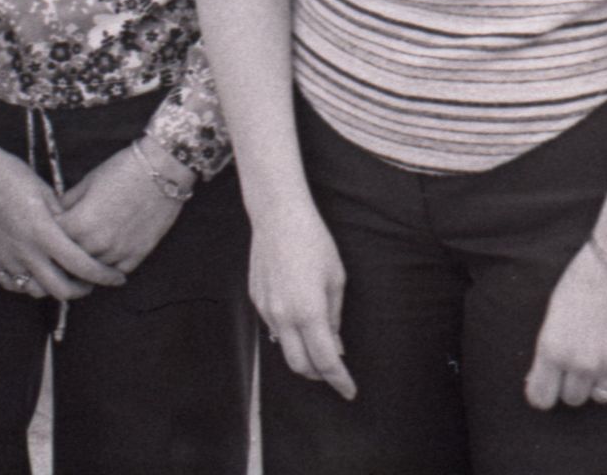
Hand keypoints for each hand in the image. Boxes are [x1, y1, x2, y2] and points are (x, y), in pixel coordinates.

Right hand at [0, 140, 124, 301]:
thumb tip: (82, 238)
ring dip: (54, 287)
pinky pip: (13, 285)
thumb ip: (64, 219)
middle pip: (61, 290)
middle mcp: (24, 250)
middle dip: (81, 290)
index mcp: (42, 231)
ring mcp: (4, 258)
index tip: (116, 277)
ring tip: (63, 275)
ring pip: (36, 291)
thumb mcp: (45, 191)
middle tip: (90, 282)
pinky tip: (36, 272)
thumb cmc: (10, 173)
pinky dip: (28, 284)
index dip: (103, 276)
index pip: (81, 266)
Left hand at [56, 143, 183, 274]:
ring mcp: (118, 252)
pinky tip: (104, 260)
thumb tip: (55, 215)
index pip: (52, 240)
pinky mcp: (137, 256)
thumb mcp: (87, 182)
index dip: (48, 235)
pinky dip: (108, 269)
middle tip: (60, 249)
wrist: (162, 171)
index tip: (47, 233)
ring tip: (80, 257)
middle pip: (69, 261)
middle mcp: (97, 243)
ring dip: (85, 265)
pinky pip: (115, 273)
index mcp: (79, 223)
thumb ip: (68, 203)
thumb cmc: (121, 171)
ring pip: (92, 272)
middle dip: (63, 254)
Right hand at [249, 193, 355, 400]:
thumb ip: (334, 318)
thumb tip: (335, 345)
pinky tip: (300, 320)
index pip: (326, 361)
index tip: (350, 391)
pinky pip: (274, 328)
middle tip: (334, 372)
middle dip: (318, 375)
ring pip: (284, 348)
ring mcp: (266, 308)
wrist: (277, 216)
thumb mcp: (336, 280)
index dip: (340, 380)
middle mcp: (283, 316)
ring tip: (320, 345)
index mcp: (309, 312)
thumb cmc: (314, 243)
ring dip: (303, 355)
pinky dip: (290, 334)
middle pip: (300, 365)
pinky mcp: (256, 299)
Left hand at [524, 245, 606, 409]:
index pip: (540, 398)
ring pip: (602, 397)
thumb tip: (545, 377)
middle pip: (573, 399)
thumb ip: (552, 349)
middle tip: (579, 360)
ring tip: (601, 354)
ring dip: (599, 382)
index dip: (543, 393)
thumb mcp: (555, 315)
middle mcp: (581, 364)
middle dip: (573, 383)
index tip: (548, 385)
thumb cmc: (583, 282)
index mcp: (552, 350)